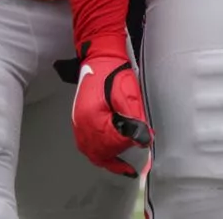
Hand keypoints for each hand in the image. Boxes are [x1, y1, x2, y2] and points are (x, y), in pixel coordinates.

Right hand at [70, 37, 151, 177]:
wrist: (100, 57)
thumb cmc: (115, 71)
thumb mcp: (129, 93)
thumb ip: (134, 117)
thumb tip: (143, 138)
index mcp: (93, 117)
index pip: (113, 141)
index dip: (129, 143)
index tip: (144, 143)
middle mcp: (82, 124)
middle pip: (100, 151)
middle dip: (119, 155)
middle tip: (135, 159)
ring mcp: (78, 124)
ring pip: (92, 152)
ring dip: (108, 159)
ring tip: (123, 166)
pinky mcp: (79, 122)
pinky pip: (87, 145)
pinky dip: (98, 153)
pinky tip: (110, 155)